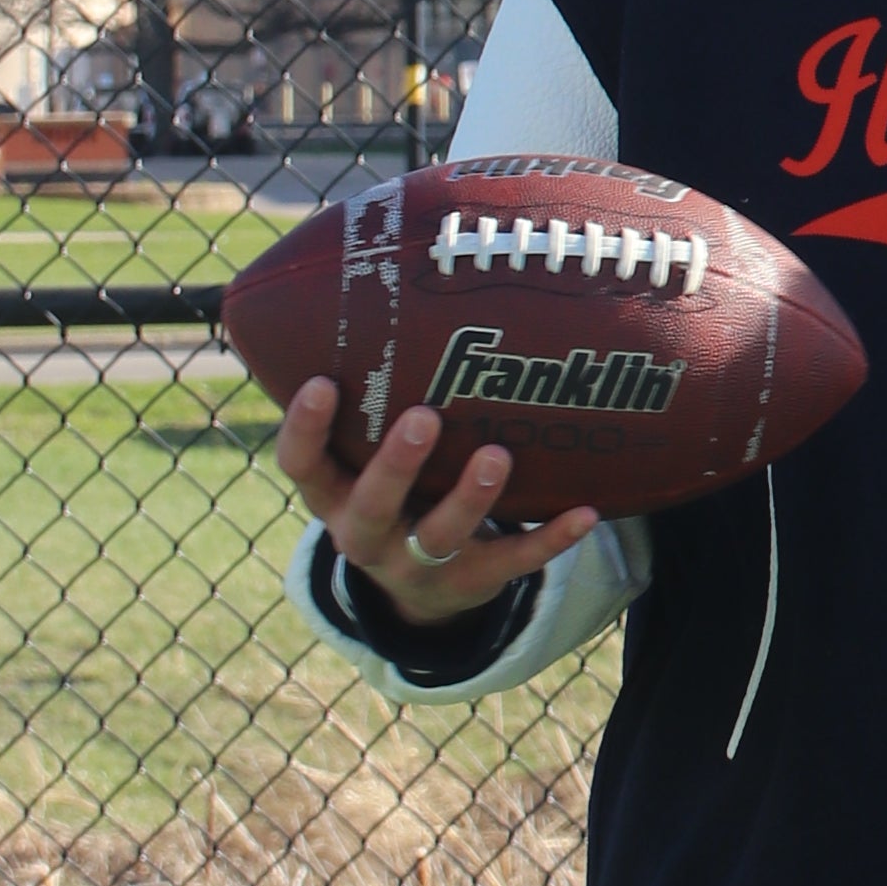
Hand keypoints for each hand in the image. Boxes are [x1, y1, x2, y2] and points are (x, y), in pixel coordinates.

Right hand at [271, 380, 600, 628]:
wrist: (418, 589)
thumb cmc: (394, 490)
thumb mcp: (364, 461)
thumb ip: (372, 404)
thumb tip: (399, 296)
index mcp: (333, 496)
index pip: (302, 466)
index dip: (305, 429)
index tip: (322, 382)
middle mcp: (366, 535)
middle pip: (372, 507)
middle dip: (396, 465)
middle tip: (423, 418)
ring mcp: (418, 565)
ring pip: (440, 537)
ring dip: (469, 498)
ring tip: (497, 455)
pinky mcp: (472, 583)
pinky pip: (512, 562)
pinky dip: (550, 539)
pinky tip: (585, 512)